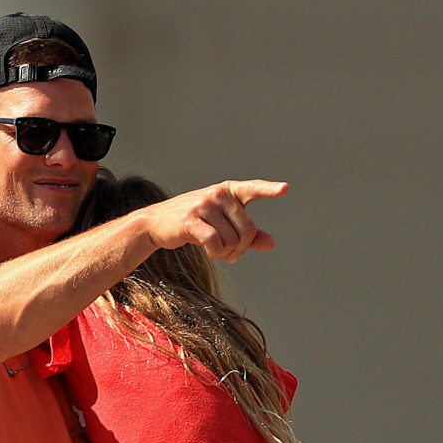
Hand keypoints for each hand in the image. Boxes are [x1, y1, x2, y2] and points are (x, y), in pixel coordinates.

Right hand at [143, 180, 287, 262]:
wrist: (157, 223)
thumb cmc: (194, 223)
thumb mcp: (222, 225)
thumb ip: (248, 234)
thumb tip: (271, 243)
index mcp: (229, 191)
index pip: (253, 189)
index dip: (269, 190)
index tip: (284, 189)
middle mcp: (218, 194)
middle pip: (247, 230)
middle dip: (241, 249)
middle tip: (230, 254)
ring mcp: (204, 205)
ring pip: (232, 240)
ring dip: (226, 254)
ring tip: (216, 251)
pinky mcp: (191, 219)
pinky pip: (214, 242)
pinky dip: (215, 253)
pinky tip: (210, 252)